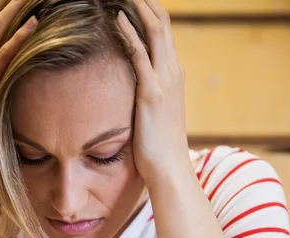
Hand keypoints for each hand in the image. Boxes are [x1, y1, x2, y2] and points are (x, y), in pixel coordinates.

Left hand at [117, 0, 189, 190]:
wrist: (168, 170)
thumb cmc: (158, 147)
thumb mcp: (154, 115)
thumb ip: (147, 97)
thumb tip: (131, 94)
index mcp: (174, 75)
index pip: (163, 32)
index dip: (148, 11)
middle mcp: (173, 72)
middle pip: (162, 22)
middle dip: (144, 0)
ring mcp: (165, 81)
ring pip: (155, 30)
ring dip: (137, 6)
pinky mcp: (152, 93)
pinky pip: (140, 54)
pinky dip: (129, 33)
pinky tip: (115, 17)